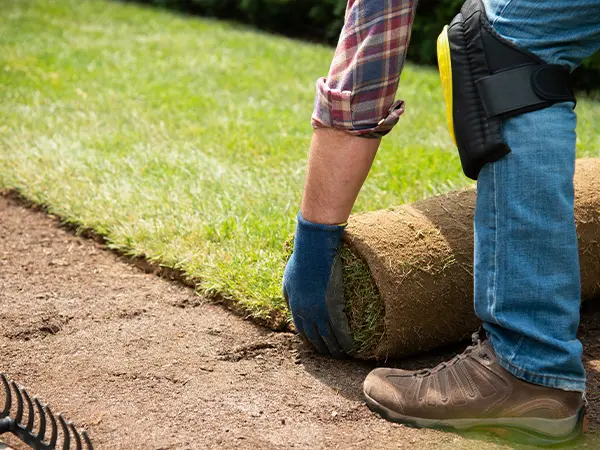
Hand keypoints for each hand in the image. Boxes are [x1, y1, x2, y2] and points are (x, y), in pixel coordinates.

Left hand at [282, 213, 354, 357]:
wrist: (313, 249)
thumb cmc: (301, 259)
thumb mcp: (288, 279)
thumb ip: (289, 295)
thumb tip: (291, 304)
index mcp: (295, 307)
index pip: (302, 332)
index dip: (310, 341)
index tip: (317, 347)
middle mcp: (306, 314)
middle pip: (315, 339)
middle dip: (323, 350)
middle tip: (332, 357)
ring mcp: (320, 312)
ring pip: (328, 339)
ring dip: (336, 351)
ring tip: (343, 358)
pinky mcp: (334, 307)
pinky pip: (340, 331)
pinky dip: (346, 342)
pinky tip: (352, 349)